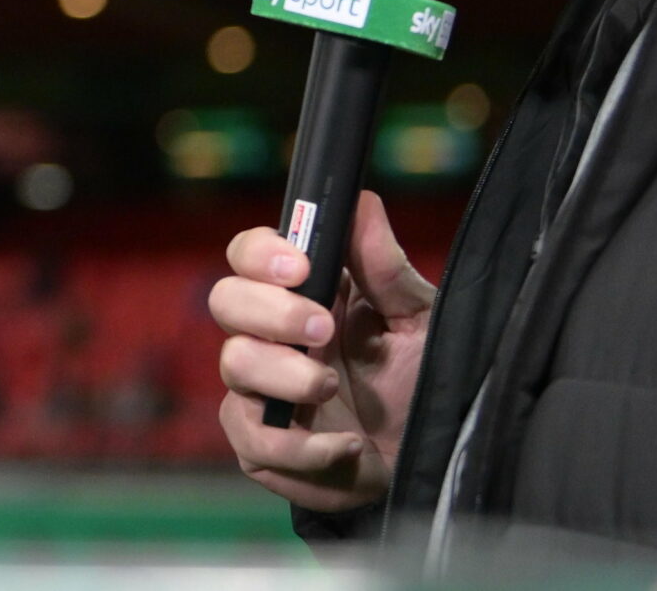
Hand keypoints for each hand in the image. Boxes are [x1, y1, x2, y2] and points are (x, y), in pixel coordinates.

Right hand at [211, 189, 434, 512]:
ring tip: (334, 386)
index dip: (260, 255)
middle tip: (323, 330)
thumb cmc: (422, 379)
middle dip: (271, 313)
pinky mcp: (259, 445)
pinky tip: (345, 445)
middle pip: (225, 300)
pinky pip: (250, 438)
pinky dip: (300, 445)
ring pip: (233, 364)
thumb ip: (386, 268)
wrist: (431, 456)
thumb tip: (363, 200)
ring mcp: (258, 390)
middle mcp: (269, 335)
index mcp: (302, 294)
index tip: (301, 269)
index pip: (248, 254)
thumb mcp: (418, 320)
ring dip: (286, 375)